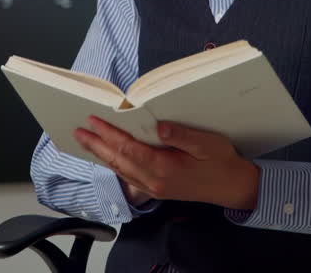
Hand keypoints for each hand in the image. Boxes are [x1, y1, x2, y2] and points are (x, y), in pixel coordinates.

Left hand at [73, 116, 259, 210]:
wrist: (232, 187)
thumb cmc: (221, 162)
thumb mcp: (208, 144)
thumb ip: (182, 135)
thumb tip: (159, 126)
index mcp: (165, 168)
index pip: (128, 149)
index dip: (109, 134)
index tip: (93, 121)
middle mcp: (154, 181)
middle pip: (118, 161)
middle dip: (97, 145)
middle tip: (78, 131)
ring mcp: (154, 188)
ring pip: (120, 170)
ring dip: (102, 155)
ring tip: (86, 141)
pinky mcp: (156, 189)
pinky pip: (128, 175)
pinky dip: (114, 164)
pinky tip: (108, 156)